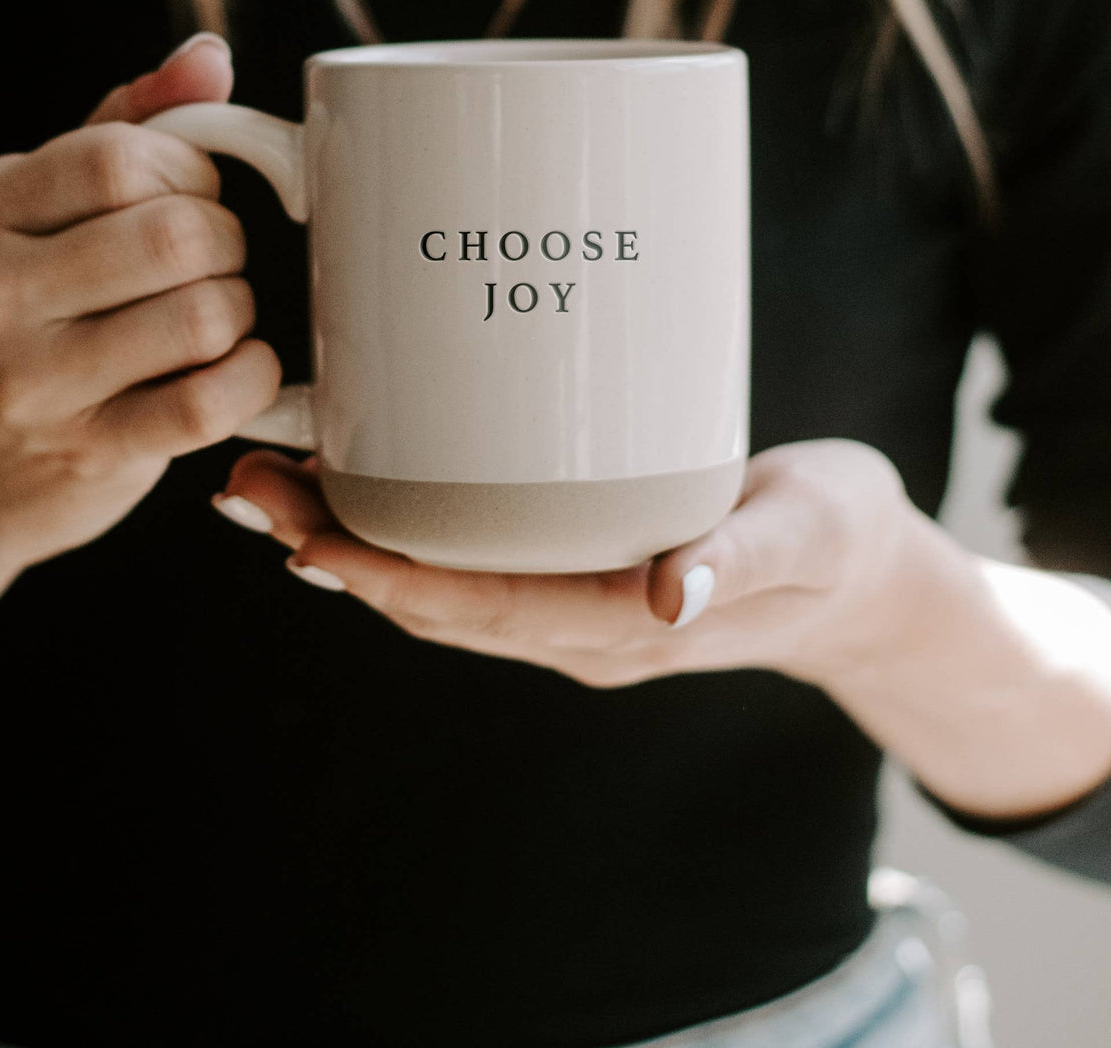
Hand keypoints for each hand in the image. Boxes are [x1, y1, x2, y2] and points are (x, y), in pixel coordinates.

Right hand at [0, 33, 282, 585]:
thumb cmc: (9, 322)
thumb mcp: (34, 213)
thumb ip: (123, 126)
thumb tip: (209, 57)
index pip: (127, 157)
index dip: (192, 173)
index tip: (191, 197)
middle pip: (179, 234)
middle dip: (226, 244)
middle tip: (213, 264)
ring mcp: (34, 381)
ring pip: (204, 315)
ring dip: (240, 313)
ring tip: (215, 321)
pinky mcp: (87, 455)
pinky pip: (211, 403)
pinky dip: (252, 379)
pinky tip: (234, 372)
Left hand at [210, 439, 948, 688]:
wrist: (860, 578)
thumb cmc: (840, 542)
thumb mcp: (810, 535)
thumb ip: (743, 560)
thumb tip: (670, 591)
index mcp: (630, 627)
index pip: (488, 612)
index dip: (394, 582)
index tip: (309, 542)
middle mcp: (584, 629)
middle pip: (439, 603)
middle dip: (340, 552)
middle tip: (250, 489)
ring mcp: (575, 608)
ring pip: (443, 588)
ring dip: (355, 542)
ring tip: (273, 482)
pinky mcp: (577, 574)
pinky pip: (474, 564)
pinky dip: (408, 531)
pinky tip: (367, 482)